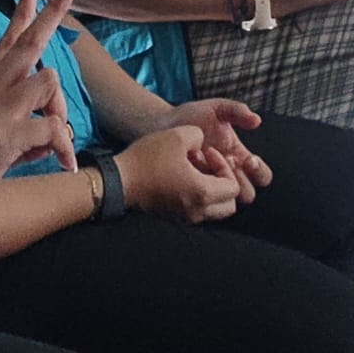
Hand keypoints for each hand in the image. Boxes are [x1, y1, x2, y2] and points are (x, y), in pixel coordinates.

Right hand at [0, 0, 79, 227]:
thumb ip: (14, 121)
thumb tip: (49, 129)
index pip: (5, 40)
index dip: (21, 12)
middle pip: (29, 40)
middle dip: (55, 7)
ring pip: (49, 79)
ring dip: (60, 111)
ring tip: (55, 146)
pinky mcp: (5, 136)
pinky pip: (53, 128)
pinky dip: (60, 148)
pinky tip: (56, 164)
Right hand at [115, 125, 242, 222]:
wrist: (119, 181)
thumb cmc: (149, 158)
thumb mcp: (179, 135)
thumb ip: (200, 136)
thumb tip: (203, 143)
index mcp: (203, 193)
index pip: (234, 188)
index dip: (225, 167)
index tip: (207, 153)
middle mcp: (198, 211)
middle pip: (229, 204)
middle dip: (225, 182)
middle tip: (209, 165)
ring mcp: (186, 217)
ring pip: (215, 210)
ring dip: (213, 191)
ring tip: (196, 171)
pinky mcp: (175, 217)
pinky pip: (199, 212)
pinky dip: (200, 197)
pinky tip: (184, 178)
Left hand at [161, 99, 271, 202]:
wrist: (163, 124)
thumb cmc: (192, 116)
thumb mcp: (217, 108)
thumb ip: (237, 110)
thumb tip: (257, 121)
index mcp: (239, 157)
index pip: (261, 175)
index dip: (259, 171)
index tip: (248, 160)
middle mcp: (227, 174)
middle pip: (248, 193)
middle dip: (239, 181)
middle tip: (225, 162)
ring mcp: (210, 182)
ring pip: (226, 199)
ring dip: (218, 182)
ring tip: (203, 159)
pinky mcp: (193, 188)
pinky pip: (202, 197)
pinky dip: (199, 182)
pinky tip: (189, 164)